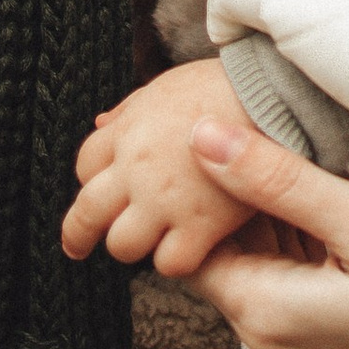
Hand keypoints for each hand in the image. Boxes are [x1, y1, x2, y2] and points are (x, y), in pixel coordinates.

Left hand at [66, 59, 257, 273]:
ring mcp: (166, 201)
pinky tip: (189, 247)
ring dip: (132, 245)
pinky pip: (170, 263)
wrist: (271, 96)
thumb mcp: (165, 86)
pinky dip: (176, 260)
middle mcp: (137, 171)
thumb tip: (100, 123)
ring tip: (150, 239)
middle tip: (77, 246)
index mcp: (128, 132)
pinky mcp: (202, 225)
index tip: (103, 187)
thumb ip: (129, 110)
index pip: (85, 165)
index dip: (91, 179)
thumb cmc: (223, 85)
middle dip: (77, 234)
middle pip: (86, 213)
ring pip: (123, 245)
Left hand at [185, 114, 348, 348]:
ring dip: (282, 237)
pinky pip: (297, 315)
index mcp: (269, 320)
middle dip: (247, 209)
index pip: (195, 245)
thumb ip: (281, 182)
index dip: (211, 191)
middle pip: (228, 266)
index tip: (248, 141)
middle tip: (291, 146)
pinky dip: (309, 270)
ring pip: (264, 288)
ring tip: (326, 182)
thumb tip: (201, 140)